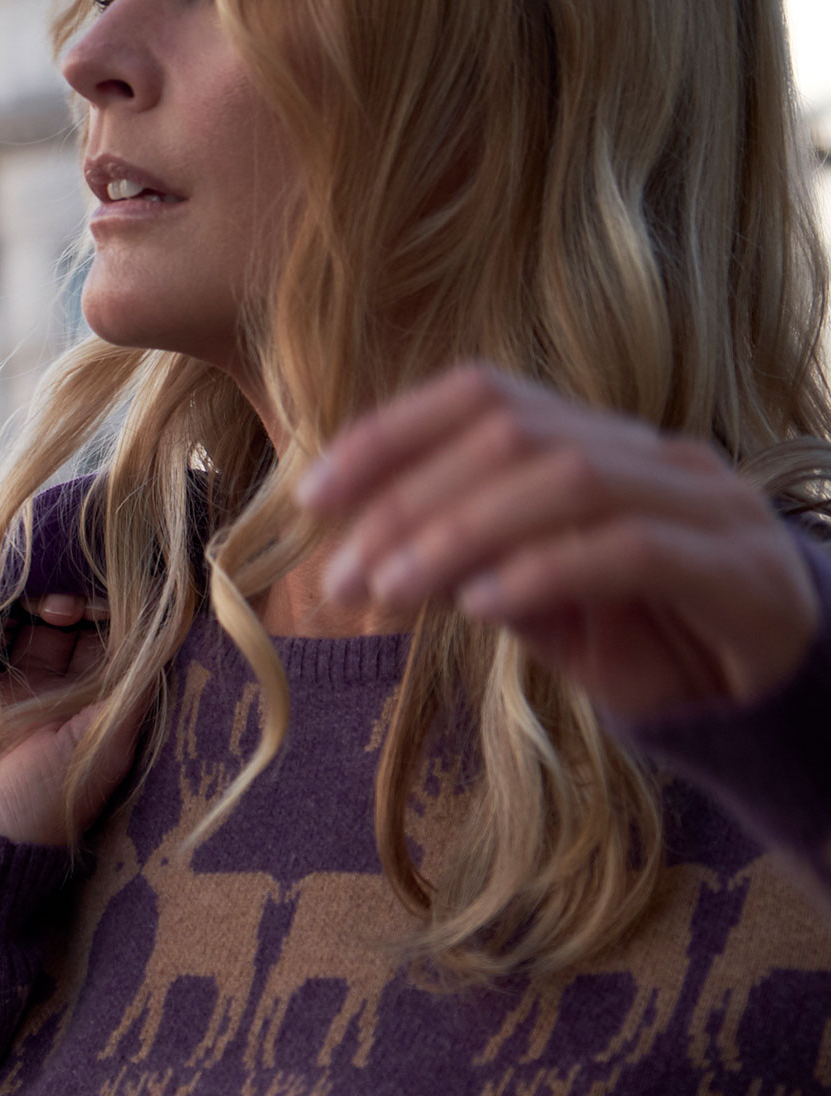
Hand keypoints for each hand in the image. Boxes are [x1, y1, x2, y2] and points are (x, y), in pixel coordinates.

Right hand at [0, 595, 133, 845]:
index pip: (93, 636)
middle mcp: (24, 689)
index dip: (107, 610)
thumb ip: (133, 692)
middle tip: (78, 604)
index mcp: (71, 707)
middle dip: (67, 597)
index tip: (121, 601)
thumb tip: (172, 632)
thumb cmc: (31, 818)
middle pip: (48, 613)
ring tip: (47, 618)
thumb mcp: (99, 753)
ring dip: (20, 605)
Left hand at [298, 364, 820, 718]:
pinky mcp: (741, 572)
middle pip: (513, 432)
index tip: (313, 494)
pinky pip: (630, 550)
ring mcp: (705, 504)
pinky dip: (543, 570)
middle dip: (408, 498)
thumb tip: (378, 551)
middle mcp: (652, 454)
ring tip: (389, 592)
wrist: (782, 701)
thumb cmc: (653, 643)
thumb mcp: (545, 609)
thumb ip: (476, 569)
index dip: (391, 432)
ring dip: (457, 534)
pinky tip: (480, 608)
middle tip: (340, 575)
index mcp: (599, 442)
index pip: (484, 394)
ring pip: (565, 480)